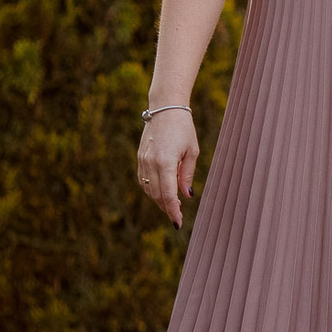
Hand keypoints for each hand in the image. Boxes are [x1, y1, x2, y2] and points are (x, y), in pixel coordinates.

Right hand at [135, 107, 198, 225]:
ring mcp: (143, 160)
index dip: (173, 212)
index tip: (178, 223)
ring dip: (159, 200)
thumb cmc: (183, 128)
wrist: (165, 107)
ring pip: (148, 189)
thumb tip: (186, 195)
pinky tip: (161, 192)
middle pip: (157, 195)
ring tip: (172, 205)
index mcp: (166, 162)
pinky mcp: (140, 157)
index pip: (168, 195)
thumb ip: (187, 175)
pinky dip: (151, 189)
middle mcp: (151, 163)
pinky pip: (143, 180)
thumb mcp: (192, 151)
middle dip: (167, 208)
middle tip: (177, 216)